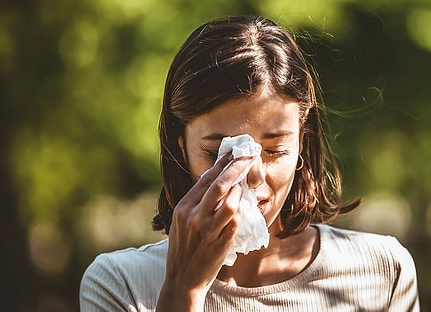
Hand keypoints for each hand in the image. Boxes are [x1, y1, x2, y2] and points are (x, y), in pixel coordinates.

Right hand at [157, 154, 253, 310]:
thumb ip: (196, 202)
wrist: (183, 278)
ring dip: (240, 191)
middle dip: (236, 167)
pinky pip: (235, 220)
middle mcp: (194, 216)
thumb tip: (216, 180)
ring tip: (244, 186)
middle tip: (248, 156)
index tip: (233, 152)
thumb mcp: (182, 221)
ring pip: (230, 202)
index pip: (205, 179)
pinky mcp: (220, 241)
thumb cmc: (184, 247)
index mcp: (183, 207)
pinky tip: (243, 207)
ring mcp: (208, 229)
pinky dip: (241, 211)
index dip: (221, 163)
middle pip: (219, 185)